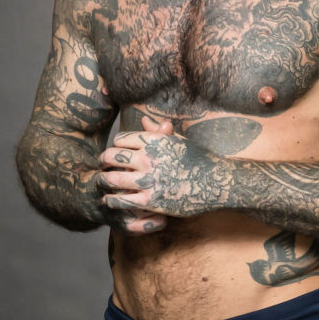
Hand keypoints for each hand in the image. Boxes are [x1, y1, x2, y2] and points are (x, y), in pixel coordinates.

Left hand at [98, 115, 224, 227]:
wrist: (216, 183)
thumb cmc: (197, 159)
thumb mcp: (177, 141)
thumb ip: (157, 132)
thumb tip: (143, 119)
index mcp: (153, 140)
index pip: (121, 139)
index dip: (115, 146)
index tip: (114, 153)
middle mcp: (148, 157)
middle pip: (112, 156)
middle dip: (104, 161)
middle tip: (102, 166)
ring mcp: (148, 179)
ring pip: (111, 178)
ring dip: (103, 181)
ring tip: (101, 183)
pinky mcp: (151, 200)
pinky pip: (121, 199)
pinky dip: (111, 200)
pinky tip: (109, 200)